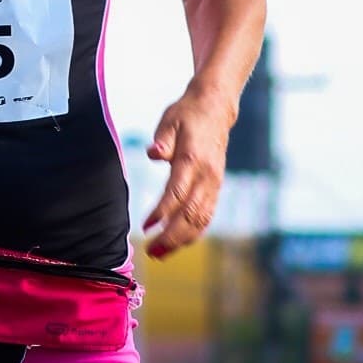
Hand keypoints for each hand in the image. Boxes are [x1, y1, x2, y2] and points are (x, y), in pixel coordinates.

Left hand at [143, 87, 228, 257]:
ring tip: (160, 253)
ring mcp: (214, 183)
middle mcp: (207, 175)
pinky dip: (193, 232)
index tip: (146, 227)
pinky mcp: (215, 187)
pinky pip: (207, 215)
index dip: (162, 212)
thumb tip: (154, 153)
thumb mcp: (170, 119)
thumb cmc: (187, 114)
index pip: (177, 192)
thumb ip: (162, 139)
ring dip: (181, 240)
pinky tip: (177, 243)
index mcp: (193, 159)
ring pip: (201, 219)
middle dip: (171, 236)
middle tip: (151, 251)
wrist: (216, 109)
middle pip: (191, 213)